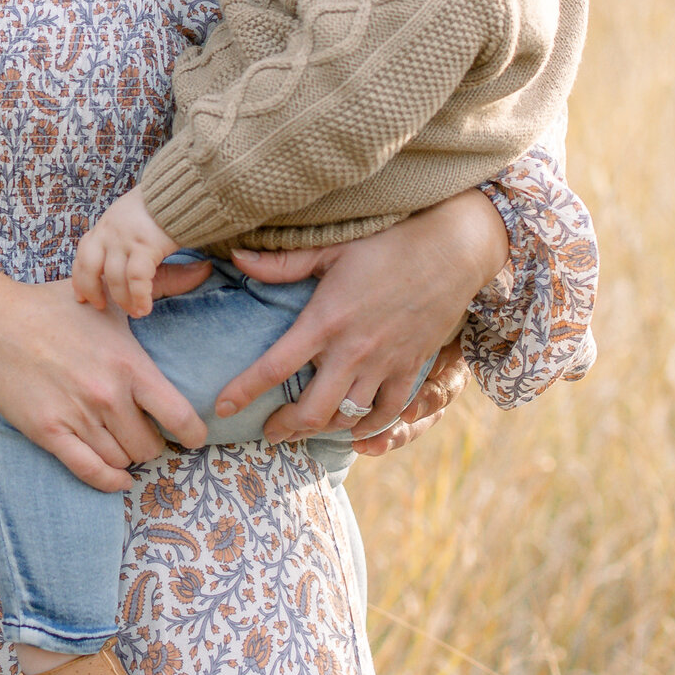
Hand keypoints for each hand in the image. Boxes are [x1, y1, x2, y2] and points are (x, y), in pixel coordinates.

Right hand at [0, 254, 206, 490]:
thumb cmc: (53, 307)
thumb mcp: (110, 298)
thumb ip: (162, 286)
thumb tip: (204, 270)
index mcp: (130, 365)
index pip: (179, 417)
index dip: (193, 434)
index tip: (192, 436)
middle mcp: (108, 395)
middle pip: (150, 446)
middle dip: (151, 444)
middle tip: (143, 433)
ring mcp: (78, 416)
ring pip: (121, 460)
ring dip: (125, 457)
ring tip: (122, 443)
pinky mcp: (49, 431)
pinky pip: (89, 471)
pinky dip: (109, 481)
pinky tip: (119, 479)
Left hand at [73, 185, 177, 316]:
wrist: (184, 186)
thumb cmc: (165, 202)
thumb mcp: (138, 216)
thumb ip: (130, 237)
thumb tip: (132, 260)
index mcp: (107, 224)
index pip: (83, 253)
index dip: (79, 277)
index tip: (80, 296)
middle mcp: (110, 230)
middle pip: (89, 267)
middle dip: (91, 290)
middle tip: (100, 306)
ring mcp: (125, 238)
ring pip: (114, 278)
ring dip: (123, 300)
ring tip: (135, 313)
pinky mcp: (145, 245)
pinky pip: (137, 279)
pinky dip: (140, 297)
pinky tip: (145, 307)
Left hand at [216, 189, 509, 441]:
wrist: (453, 249)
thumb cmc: (388, 241)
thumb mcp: (332, 247)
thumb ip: (283, 262)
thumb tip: (236, 259)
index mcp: (325, 320)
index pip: (273, 367)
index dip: (243, 392)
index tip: (221, 408)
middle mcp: (353, 350)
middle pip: (311, 409)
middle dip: (284, 427)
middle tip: (268, 432)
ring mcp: (385, 363)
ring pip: (348, 418)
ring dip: (322, 430)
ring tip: (304, 432)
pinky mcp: (410, 367)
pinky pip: (388, 412)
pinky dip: (369, 428)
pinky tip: (354, 430)